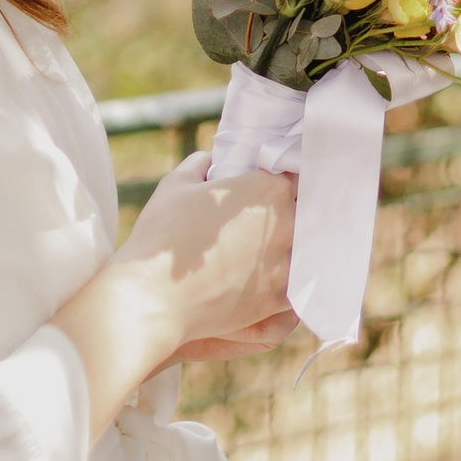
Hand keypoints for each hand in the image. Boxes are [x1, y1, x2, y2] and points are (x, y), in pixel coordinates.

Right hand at [132, 155, 301, 355]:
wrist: (152, 297)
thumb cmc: (162, 237)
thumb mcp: (176, 186)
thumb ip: (199, 165)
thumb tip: (208, 160)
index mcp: (267, 190)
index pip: (296, 177)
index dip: (286, 182)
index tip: (276, 188)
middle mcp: (285, 225)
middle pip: (308, 214)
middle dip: (295, 214)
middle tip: (277, 219)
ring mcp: (284, 264)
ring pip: (308, 251)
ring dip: (297, 249)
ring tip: (278, 251)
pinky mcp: (277, 299)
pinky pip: (298, 287)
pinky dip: (291, 282)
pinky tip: (280, 279)